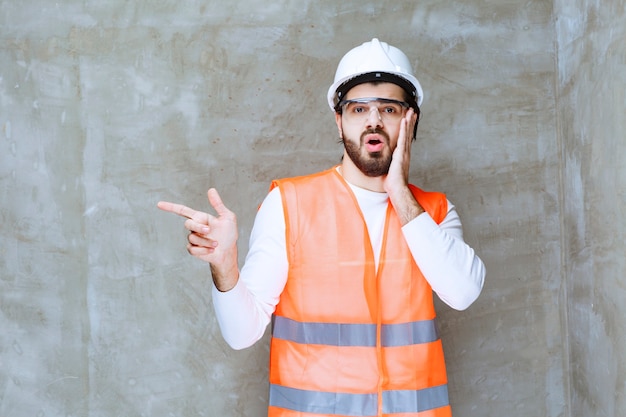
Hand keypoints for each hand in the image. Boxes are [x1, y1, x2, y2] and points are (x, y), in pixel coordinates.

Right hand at [157, 188, 238, 290]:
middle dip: (198, 227)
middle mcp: (195, 227)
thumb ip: (218, 205)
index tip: (159, 204)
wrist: (229, 251)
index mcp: (200, 217)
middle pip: (188, 224)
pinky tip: (212, 250)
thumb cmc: (229, 233)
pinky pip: (192, 249)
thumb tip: (211, 190)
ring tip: (216, 243)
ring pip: (192, 238)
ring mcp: (193, 239)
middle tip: (209, 230)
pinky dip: (204, 250)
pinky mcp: (194, 249)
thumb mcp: (227, 217)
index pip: (182, 210)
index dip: (170, 207)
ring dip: (206, 241)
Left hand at [384, 108, 423, 224]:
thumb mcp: (389, 171)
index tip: (408, 120)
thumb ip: (388, 165)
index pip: (405, 139)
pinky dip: (404, 129)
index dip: (407, 129)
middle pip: (408, 134)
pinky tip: (405, 120)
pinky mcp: (401, 154)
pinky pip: (403, 138)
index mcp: (402, 156)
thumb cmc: (392, 183)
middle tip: (412, 112)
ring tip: (411, 112)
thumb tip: (384, 165)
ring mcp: (404, 153)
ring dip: (409, 122)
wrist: (397, 189)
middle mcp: (405, 152)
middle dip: (410, 122)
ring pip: (407, 134)